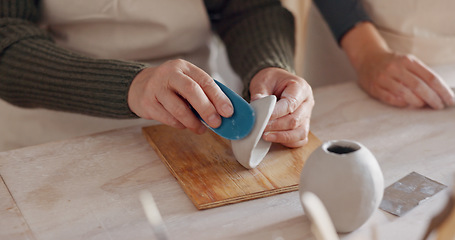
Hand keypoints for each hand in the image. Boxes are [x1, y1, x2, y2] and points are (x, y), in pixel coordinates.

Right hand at [128, 59, 233, 133]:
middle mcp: (169, 74)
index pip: (205, 80)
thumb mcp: (186, 81)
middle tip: (217, 123)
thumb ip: (204, 92)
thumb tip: (225, 111)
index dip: (219, 97)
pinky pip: (167, 118)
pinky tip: (184, 125)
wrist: (138, 86)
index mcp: (184, 67)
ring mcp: (156, 88)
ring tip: (201, 129)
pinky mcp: (147, 102)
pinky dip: (179, 124)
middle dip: (207, 109)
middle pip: (191, 91)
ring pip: (178, 108)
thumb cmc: (170, 86)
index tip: (228, 111)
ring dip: (193, 122)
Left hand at [249, 67, 313, 147]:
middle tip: (261, 128)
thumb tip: (256, 107)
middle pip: (295, 120)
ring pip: (300, 132)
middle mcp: (307, 102)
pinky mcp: (303, 126)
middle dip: (276, 127)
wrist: (277, 82)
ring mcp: (307, 116)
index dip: (276, 114)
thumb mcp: (263, 81)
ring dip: (282, 137)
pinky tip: (275, 138)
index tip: (263, 118)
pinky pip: (300, 139)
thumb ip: (260, 94)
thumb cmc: (272, 80)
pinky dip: (288, 142)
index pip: (290, 104)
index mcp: (300, 88)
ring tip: (266, 136)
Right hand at [340, 21, 454, 108]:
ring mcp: (383, 78)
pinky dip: (401, 103)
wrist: (367, 58)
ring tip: (423, 105)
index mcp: (407, 61)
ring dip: (417, 102)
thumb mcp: (407, 62)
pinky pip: (390, 98)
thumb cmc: (392, 63)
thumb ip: (421, 74)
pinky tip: (407, 104)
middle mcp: (395, 68)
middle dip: (432, 98)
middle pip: (419, 86)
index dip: (442, 90)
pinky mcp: (374, 87)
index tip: (450, 100)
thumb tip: (439, 92)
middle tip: (439, 106)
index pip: (430, 77)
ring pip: (404, 93)